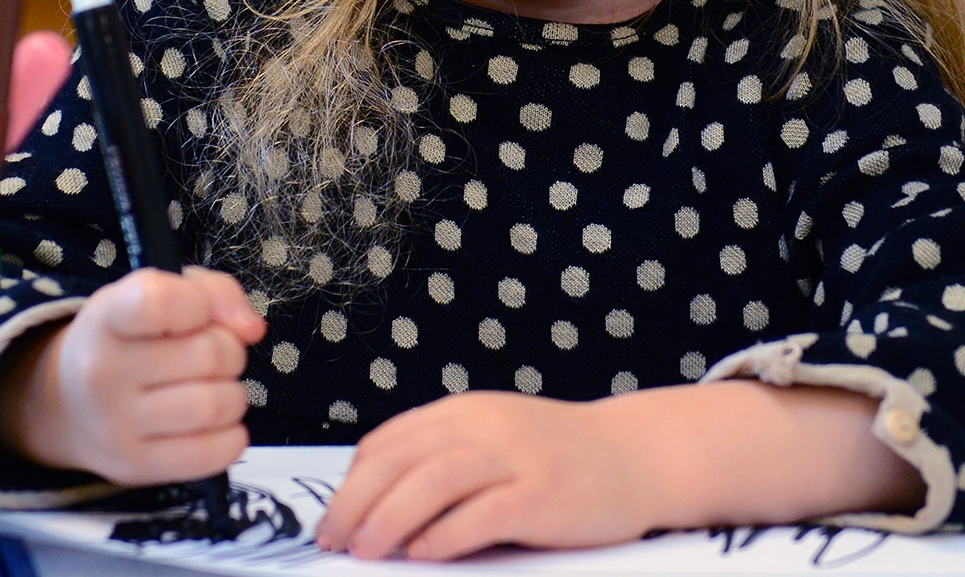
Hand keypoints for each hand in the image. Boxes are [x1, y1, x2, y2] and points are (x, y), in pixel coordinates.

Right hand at [0, 266, 265, 485]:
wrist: (67, 404)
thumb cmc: (124, 340)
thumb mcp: (152, 295)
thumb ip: (211, 293)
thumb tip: (252, 329)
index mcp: (106, 316)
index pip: (158, 301)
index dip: (200, 302)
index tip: (198, 312)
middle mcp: (103, 371)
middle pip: (209, 354)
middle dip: (228, 350)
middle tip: (210, 355)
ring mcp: (116, 425)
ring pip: (216, 405)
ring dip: (231, 394)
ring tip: (211, 388)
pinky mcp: (135, 466)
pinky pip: (213, 453)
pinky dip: (231, 436)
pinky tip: (214, 424)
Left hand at [314, 391, 655, 559]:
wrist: (636, 455)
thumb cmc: (556, 458)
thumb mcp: (491, 440)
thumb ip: (443, 459)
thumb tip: (380, 505)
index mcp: (461, 413)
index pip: (387, 441)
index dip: (351, 481)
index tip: (332, 518)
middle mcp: (481, 427)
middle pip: (399, 460)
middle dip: (355, 502)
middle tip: (334, 539)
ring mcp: (514, 458)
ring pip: (432, 481)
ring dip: (389, 518)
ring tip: (367, 551)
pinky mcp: (543, 494)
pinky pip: (483, 513)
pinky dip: (446, 534)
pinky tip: (424, 554)